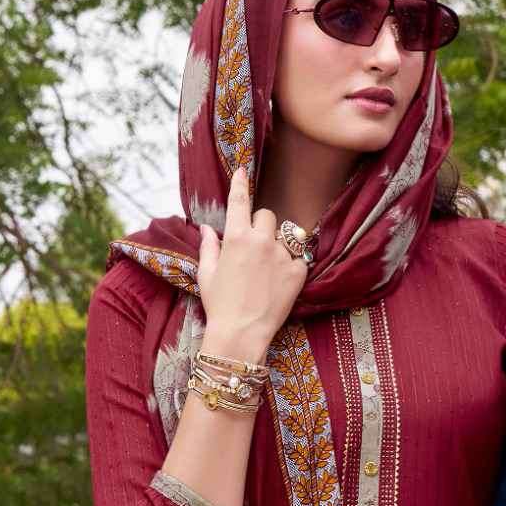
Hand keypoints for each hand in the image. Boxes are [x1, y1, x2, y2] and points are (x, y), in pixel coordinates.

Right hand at [196, 165, 306, 357]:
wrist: (241, 334)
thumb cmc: (219, 305)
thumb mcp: (207, 274)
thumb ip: (209, 246)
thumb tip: (207, 228)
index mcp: (236, 238)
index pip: (239, 201)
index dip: (240, 184)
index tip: (242, 171)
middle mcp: (261, 240)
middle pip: (267, 215)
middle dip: (261, 226)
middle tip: (255, 248)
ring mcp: (282, 255)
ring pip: (285, 236)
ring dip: (277, 245)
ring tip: (268, 271)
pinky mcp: (298, 271)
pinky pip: (298, 258)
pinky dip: (291, 266)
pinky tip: (279, 283)